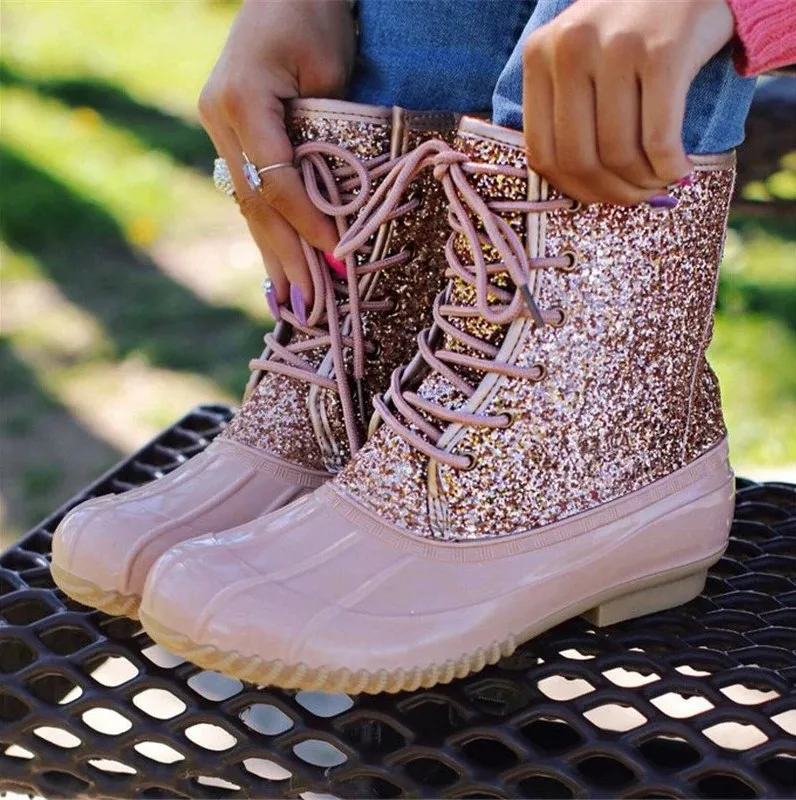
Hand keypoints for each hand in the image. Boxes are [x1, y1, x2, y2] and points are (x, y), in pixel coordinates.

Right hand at [199, 0, 355, 304]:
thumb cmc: (314, 17)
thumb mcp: (329, 71)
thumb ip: (324, 138)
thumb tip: (333, 207)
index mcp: (242, 102)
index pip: (277, 181)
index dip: (307, 222)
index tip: (336, 255)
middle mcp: (219, 119)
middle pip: (256, 203)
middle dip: (285, 257)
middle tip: (306, 306)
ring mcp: (216, 126)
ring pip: (247, 203)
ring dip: (271, 254)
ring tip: (289, 302)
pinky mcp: (227, 133)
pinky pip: (248, 189)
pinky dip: (266, 228)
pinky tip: (274, 261)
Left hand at [522, 0, 734, 204]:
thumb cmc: (631, 31)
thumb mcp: (580, 57)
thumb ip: (566, 111)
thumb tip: (579, 189)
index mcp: (540, 56)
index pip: (541, 153)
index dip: (573, 189)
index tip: (600, 196)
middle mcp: (571, 48)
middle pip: (580, 159)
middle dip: (611, 192)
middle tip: (637, 196)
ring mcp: (617, 47)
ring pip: (619, 153)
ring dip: (644, 182)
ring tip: (660, 179)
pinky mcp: (664, 51)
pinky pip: (659, 138)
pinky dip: (669, 166)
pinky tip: (680, 167)